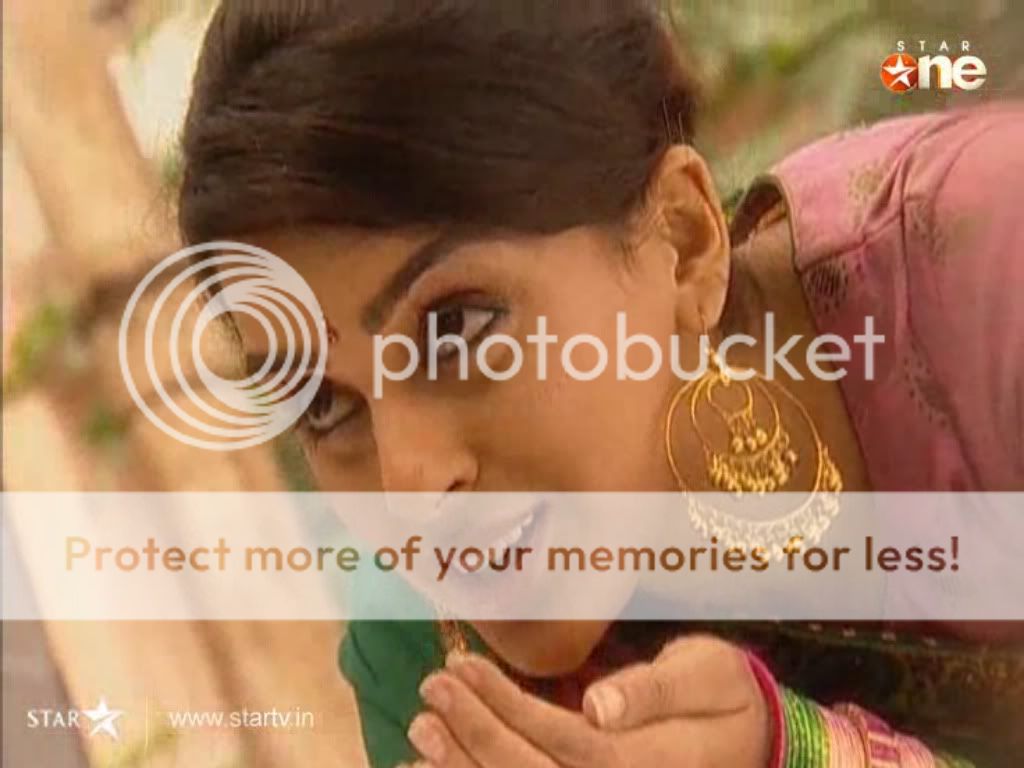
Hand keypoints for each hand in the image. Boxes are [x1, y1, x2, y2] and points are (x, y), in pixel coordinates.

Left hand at [401, 634, 771, 767]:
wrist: (751, 742)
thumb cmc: (725, 694)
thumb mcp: (706, 675)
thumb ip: (654, 690)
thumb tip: (597, 704)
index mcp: (652, 762)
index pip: (568, 741)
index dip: (509, 709)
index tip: (463, 667)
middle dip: (474, 734)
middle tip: (432, 688)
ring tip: (420, 728)